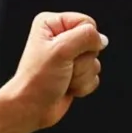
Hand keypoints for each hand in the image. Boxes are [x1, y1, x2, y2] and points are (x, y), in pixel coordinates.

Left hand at [2, 10, 107, 130]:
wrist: (30, 110)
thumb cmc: (37, 80)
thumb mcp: (61, 49)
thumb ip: (86, 36)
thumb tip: (102, 40)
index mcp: (51, 25)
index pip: (86, 22)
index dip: (83, 40)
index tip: (65, 54)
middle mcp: (61, 38)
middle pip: (92, 43)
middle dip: (81, 60)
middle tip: (63, 69)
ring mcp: (69, 58)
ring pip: (94, 61)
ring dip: (81, 74)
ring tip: (63, 79)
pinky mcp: (74, 74)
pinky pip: (93, 76)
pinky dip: (82, 85)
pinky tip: (67, 88)